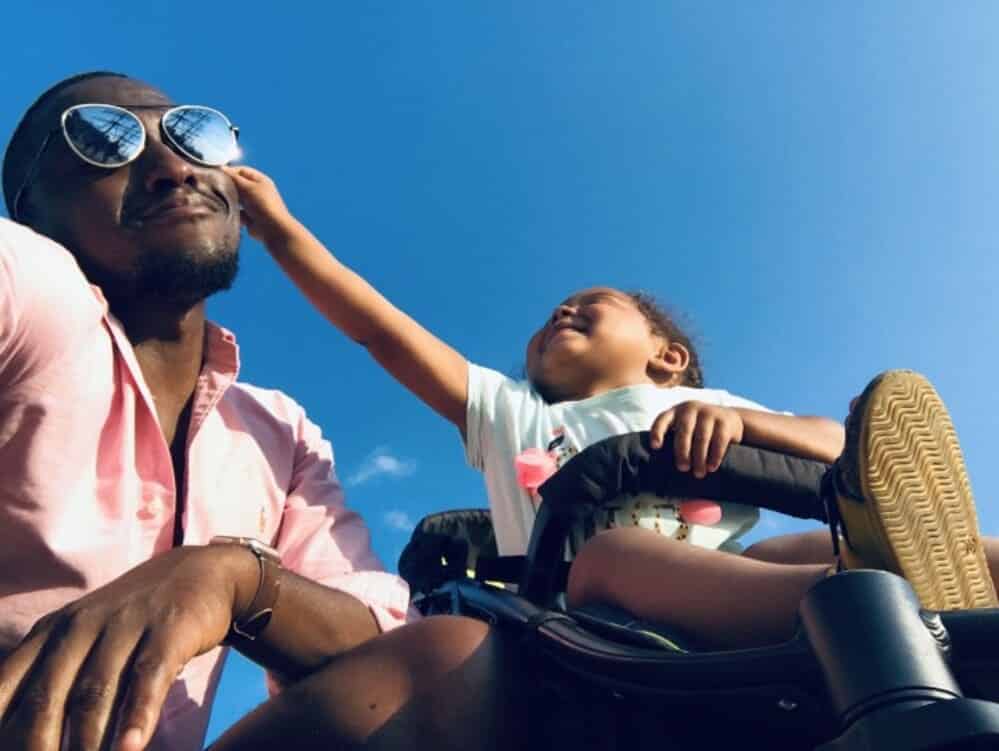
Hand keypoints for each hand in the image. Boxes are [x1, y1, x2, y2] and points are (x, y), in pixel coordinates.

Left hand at [0, 545, 256, 750]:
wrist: (202, 572)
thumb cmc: (132, 620)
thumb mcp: (81, 638)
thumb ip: (48, 680)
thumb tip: (21, 736)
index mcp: (49, 633)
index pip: (4, 688)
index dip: (1, 730)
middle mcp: (80, 628)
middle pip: (45, 699)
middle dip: (37, 747)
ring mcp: (125, 627)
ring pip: (94, 695)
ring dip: (86, 745)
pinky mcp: (169, 631)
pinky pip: (148, 679)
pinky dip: (137, 717)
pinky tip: (131, 749)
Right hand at [222, 165, 298, 243]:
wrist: (273, 229)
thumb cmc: (263, 204)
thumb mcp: (249, 187)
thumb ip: (234, 178)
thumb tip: (222, 168)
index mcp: (260, 181)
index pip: (242, 171)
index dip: (229, 171)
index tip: (215, 174)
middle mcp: (257, 192)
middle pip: (238, 185)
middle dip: (227, 186)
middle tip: (214, 188)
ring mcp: (253, 205)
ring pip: (236, 199)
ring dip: (229, 200)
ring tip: (217, 200)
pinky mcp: (249, 218)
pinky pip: (237, 213)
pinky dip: (232, 213)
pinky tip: (225, 213)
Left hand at [650, 402, 743, 478]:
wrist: (730, 419)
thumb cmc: (699, 429)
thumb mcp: (685, 427)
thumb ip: (674, 437)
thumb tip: (661, 465)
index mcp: (676, 412)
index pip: (662, 420)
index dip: (657, 432)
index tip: (655, 447)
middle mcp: (691, 409)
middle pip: (684, 431)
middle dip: (682, 452)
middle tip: (683, 469)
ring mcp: (708, 413)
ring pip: (702, 438)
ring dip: (699, 458)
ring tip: (698, 473)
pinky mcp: (724, 421)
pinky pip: (718, 440)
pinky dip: (714, 456)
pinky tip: (711, 467)